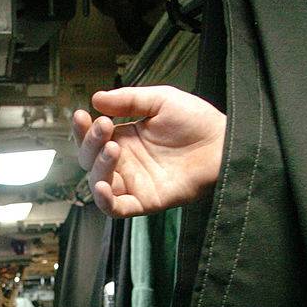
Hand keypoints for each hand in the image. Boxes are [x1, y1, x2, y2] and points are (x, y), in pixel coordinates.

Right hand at [72, 86, 226, 216]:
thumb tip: (97, 98)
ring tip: (112, 148)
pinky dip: (105, 201)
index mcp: (125, 139)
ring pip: (99, 184)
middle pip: (90, 161)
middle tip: (104, 126)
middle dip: (91, 143)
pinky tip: (102, 186)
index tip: (82, 115)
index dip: (83, 130)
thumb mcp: (160, 100)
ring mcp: (134, 184)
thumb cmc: (196, 121)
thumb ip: (128, 100)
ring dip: (98, 167)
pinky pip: (117, 209)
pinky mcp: (146, 201)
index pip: (93, 139)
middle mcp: (125, 163)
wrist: (223, 143)